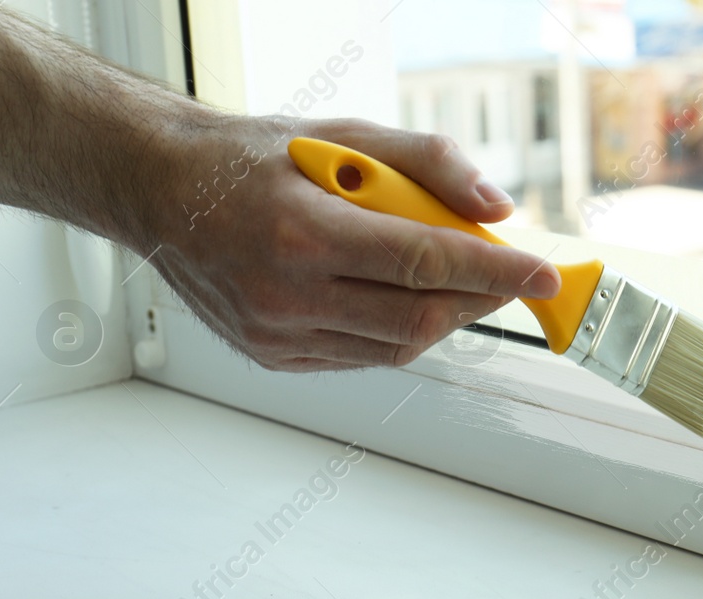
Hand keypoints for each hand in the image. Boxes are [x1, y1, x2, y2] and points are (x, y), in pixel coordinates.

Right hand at [152, 116, 560, 371]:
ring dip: (443, 317)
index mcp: (302, 232)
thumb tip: (496, 207)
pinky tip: (399, 298)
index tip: (542, 273)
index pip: (424, 261)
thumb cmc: (251, 160)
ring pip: (396, 346)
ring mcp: (277, 336)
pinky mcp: (274, 358)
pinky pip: (362, 356)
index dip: (494, 271)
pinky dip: (397, 330)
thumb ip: (426, 162)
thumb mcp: (340, 135)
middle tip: (507, 277)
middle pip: (418, 315)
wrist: (161, 192)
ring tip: (457, 283)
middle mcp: (286, 294)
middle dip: (478, 299)